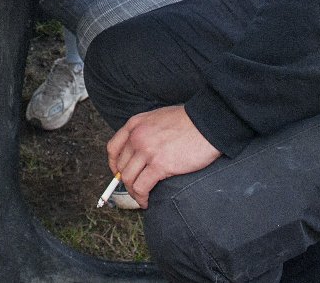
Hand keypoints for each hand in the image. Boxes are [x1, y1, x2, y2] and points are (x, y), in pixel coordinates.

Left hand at [106, 105, 220, 208]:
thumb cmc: (189, 121)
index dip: (113, 165)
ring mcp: (147, 151)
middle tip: (135, 189)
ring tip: (141, 198)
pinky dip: (141, 198)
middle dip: (126, 181)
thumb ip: (146, 131)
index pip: (113, 148)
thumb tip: (140, 150)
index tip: (118, 174)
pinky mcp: (159, 165)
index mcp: (135, 124)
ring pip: (128, 179)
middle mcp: (137, 137)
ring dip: (133, 192)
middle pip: (121, 166)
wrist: (207, 124)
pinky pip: (141, 187)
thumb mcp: (158, 117)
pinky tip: (147, 202)